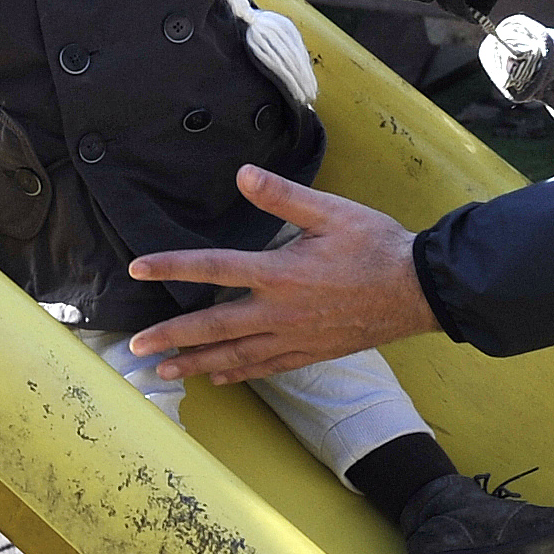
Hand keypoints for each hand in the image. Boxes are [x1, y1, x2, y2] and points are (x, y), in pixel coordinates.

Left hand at [127, 165, 439, 381]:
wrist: (418, 290)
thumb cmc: (376, 246)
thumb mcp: (332, 212)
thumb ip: (283, 197)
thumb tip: (242, 174)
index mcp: (279, 273)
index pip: (212, 268)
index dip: (171, 267)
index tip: (138, 269)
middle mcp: (279, 312)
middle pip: (212, 326)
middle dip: (170, 337)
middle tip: (134, 348)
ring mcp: (293, 338)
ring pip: (234, 356)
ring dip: (195, 364)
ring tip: (164, 372)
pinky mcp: (309, 353)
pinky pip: (265, 368)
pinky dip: (237, 374)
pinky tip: (219, 378)